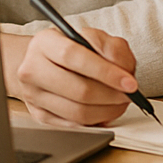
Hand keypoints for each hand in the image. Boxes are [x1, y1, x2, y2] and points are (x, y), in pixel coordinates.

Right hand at [1, 27, 136, 126]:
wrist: (40, 62)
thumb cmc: (68, 48)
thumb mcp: (90, 36)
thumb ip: (111, 47)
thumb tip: (124, 71)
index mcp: (44, 43)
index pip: (74, 57)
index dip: (105, 72)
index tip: (129, 82)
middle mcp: (32, 69)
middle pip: (78, 90)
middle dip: (111, 96)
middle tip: (129, 94)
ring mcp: (33, 95)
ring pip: (78, 112)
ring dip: (107, 111)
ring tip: (120, 103)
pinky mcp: (39, 115)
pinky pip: (74, 125)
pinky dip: (96, 121)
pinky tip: (105, 110)